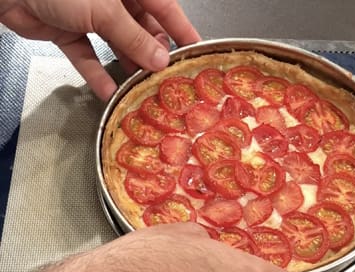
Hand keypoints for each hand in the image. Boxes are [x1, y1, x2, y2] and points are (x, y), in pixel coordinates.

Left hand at [0, 0, 200, 100]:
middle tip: (166, 80)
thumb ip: (134, 37)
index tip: (197, 52)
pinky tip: (108, 92)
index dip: (183, 31)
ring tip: (142, 90)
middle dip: (153, 55)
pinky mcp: (69, 31)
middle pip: (142, 30)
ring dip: (128, 67)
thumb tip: (161, 59)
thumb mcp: (105, 9)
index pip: (166, 8)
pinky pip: (88, 55)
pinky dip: (96, 73)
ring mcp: (90, 15)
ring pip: (117, 45)